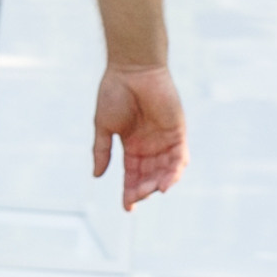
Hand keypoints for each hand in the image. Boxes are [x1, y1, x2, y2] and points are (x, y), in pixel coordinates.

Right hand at [93, 60, 185, 208]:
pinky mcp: (178, 131)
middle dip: (142, 189)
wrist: (132, 69)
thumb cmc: (115, 92)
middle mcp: (150, 146)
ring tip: (151, 192)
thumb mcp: (104, 126)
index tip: (127, 207)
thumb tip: (96, 175)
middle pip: (149, 176)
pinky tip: (166, 182)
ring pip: (165, 170)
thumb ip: (102, 151)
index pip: (132, 175)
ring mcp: (165, 139)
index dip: (130, 191)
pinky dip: (175, 171)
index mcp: (132, 145)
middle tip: (136, 197)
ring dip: (159, 183)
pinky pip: (180, 157)